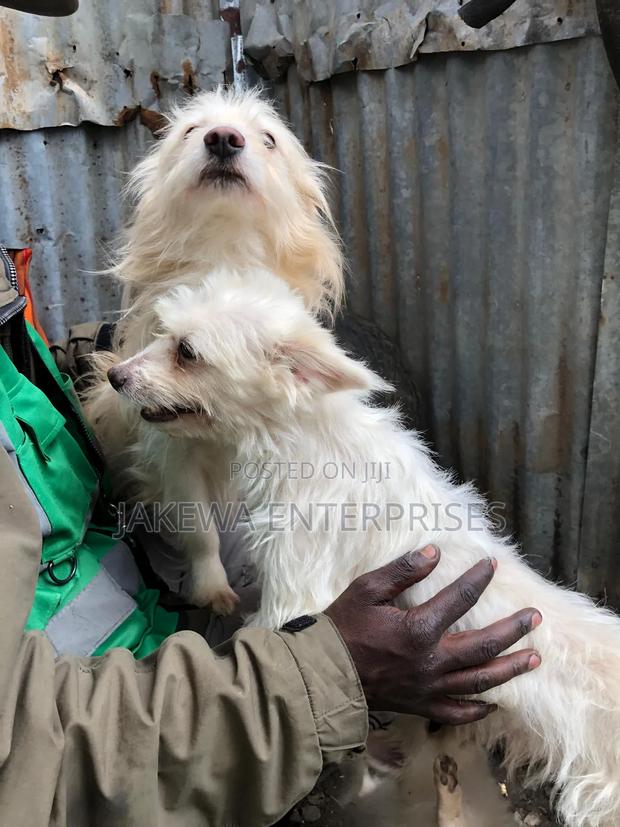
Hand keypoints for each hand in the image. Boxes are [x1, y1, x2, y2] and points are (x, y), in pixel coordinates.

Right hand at [325, 546, 541, 722]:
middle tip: (535, 617)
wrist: (324, 674)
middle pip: (484, 645)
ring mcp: (429, 688)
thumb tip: (433, 553)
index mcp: (418, 630)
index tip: (492, 564)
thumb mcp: (367, 589)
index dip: (478, 579)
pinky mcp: (422, 706)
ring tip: (534, 658)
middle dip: (514, 629)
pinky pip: (458, 712)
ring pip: (481, 681)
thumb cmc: (342, 627)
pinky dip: (480, 709)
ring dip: (510, 668)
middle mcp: (432, 662)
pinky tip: (495, 702)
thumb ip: (402, 571)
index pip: (459, 599)